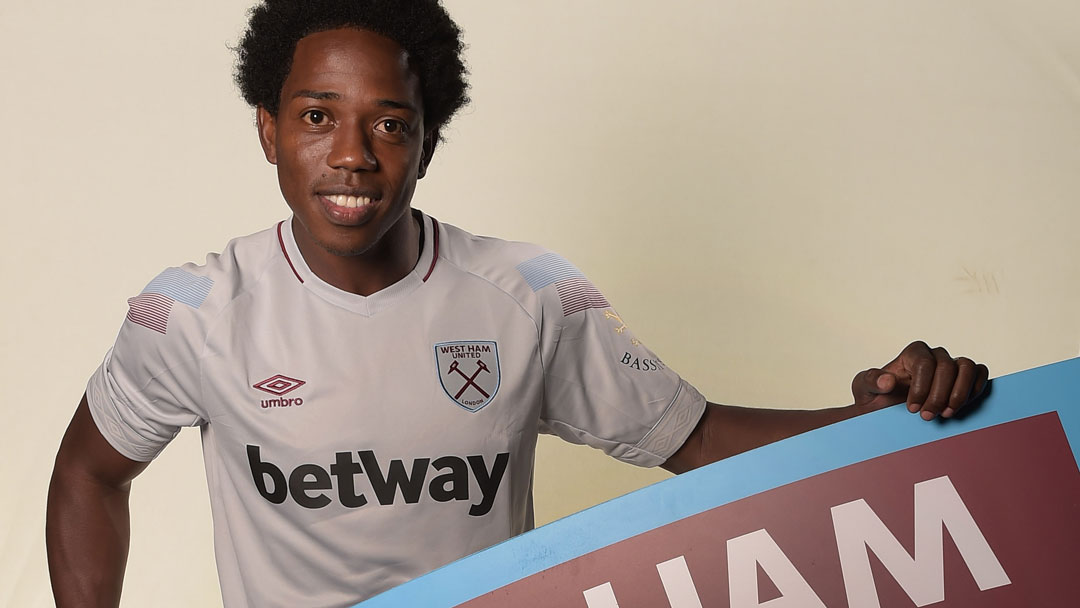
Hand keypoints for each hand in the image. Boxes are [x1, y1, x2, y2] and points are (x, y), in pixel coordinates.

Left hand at [851, 341, 988, 419]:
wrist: (885, 414)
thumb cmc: (874, 399)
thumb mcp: (863, 389)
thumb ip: (871, 380)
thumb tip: (889, 380)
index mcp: (911, 354)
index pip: (925, 363)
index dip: (922, 387)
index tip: (912, 409)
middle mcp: (933, 356)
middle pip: (947, 367)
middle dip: (939, 395)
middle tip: (928, 417)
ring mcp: (951, 366)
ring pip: (968, 367)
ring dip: (960, 393)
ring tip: (947, 413)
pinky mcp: (964, 378)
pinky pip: (979, 373)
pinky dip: (975, 388)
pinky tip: (960, 407)